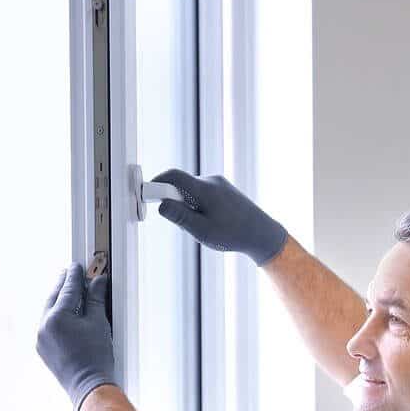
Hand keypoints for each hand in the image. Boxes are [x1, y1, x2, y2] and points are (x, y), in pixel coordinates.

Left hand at [36, 264, 115, 410]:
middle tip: (69, 273)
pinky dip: (56, 316)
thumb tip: (97, 281)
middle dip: (63, 285)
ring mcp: (41, 338)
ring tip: (68, 292)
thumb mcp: (98, 323)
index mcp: (57, 317)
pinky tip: (65, 315)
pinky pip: (47, 325)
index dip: (75, 275)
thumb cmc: (96, 357)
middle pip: (54, 298)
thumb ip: (96, 299)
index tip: (78, 266)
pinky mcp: (42, 348)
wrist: (89, 386)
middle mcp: (44, 326)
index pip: (67, 289)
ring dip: (58, 300)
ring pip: (49, 311)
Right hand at [151, 168, 287, 265]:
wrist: (262, 233)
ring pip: (192, 190)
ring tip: (203, 226)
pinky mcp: (224, 189)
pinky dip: (199, 205)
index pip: (173, 176)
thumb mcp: (202, 230)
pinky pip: (203, 193)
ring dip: (188, 205)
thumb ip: (180, 217)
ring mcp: (219, 184)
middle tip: (182, 222)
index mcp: (205, 189)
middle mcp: (212, 181)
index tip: (146, 192)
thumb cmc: (233, 234)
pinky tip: (212, 222)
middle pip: (182, 184)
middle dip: (175, 201)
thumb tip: (161, 205)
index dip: (157, 182)